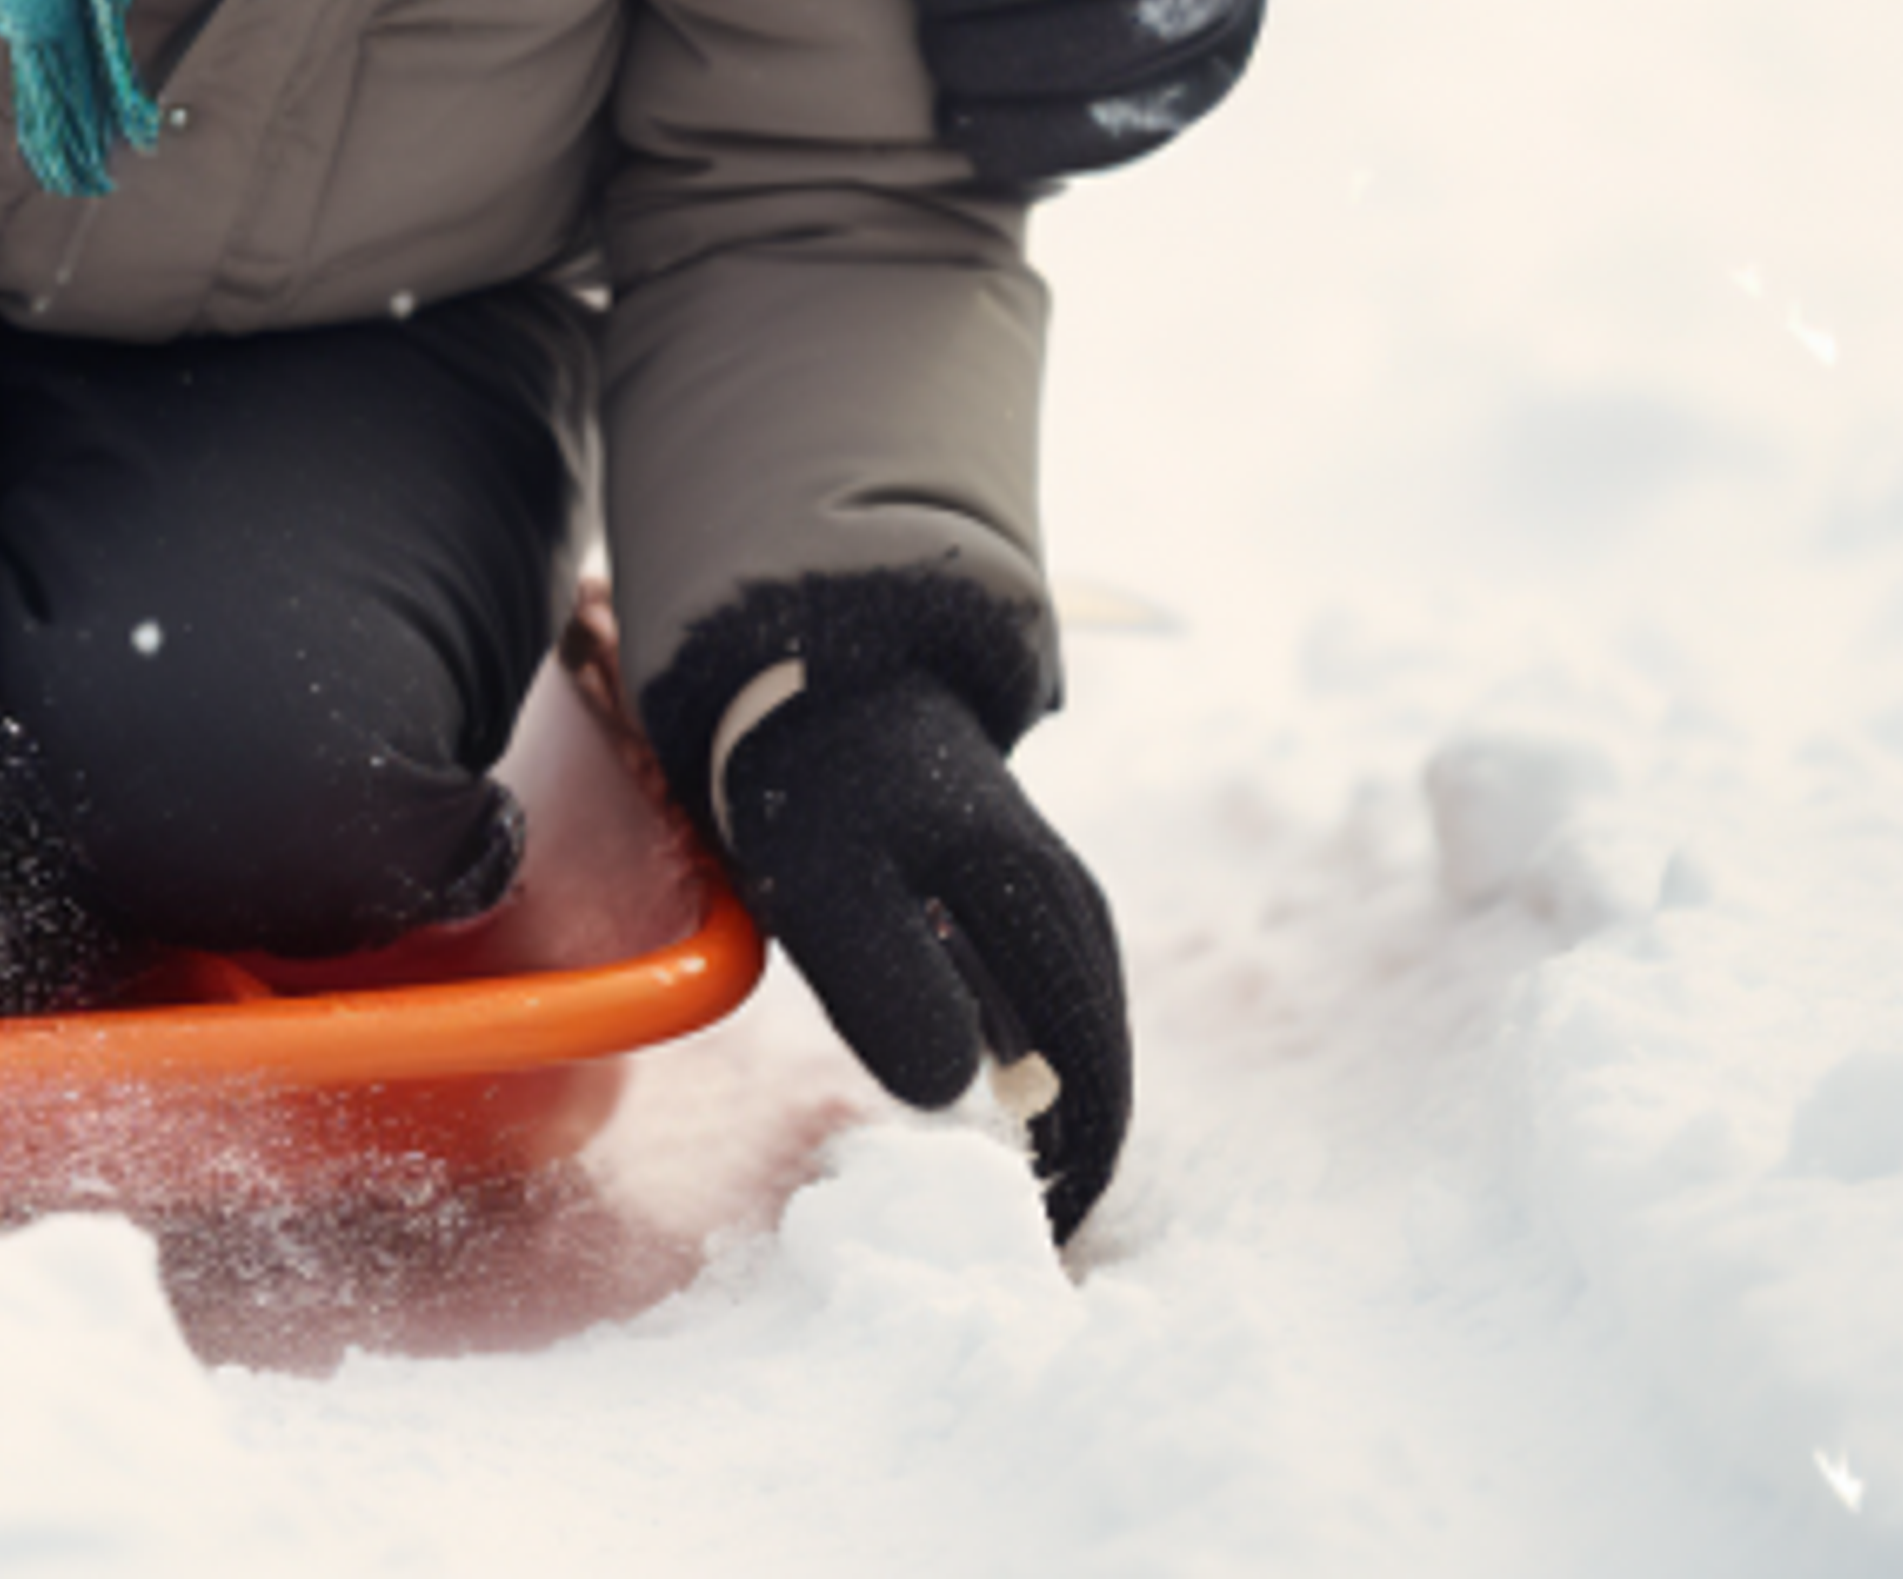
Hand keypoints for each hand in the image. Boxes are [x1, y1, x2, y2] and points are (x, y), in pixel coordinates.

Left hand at [716, 666, 1128, 1240]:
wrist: (806, 665)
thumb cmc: (813, 787)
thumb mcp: (831, 892)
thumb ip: (898, 991)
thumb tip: (965, 1093)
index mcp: (1038, 906)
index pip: (1090, 1070)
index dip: (1076, 1165)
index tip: (1047, 1237)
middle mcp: (1063, 895)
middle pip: (1097, 1049)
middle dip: (1077, 1140)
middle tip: (1039, 1218)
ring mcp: (1044, 877)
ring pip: (1074, 1015)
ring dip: (1059, 1093)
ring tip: (1023, 1164)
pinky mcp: (1011, 871)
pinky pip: (1044, 980)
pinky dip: (1034, 1041)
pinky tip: (993, 1074)